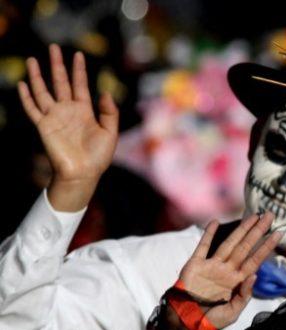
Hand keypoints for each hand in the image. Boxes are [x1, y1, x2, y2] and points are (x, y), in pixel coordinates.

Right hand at [18, 44, 118, 211]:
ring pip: (43, 92)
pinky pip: (33, 109)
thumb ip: (109, 112)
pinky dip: (27, 97)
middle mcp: (68, 111)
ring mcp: (54, 117)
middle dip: (57, 65)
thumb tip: (105, 92)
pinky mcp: (44, 126)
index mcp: (85, 111)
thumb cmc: (99, 156)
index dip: (79, 70)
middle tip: (54, 47)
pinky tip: (23, 84)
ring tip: (33, 59)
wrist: (83, 174)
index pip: (80, 85)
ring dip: (37, 76)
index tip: (78, 54)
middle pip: (60, 82)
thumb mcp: (110, 133)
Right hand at [178, 213, 281, 329]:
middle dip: (258, 232)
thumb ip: (244, 295)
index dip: (267, 247)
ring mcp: (212, 266)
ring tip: (253, 216)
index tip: (279, 234)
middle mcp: (227, 270)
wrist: (187, 322)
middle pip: (246, 247)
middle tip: (270, 215)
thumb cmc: (211, 320)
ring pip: (229, 244)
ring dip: (240, 230)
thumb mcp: (232, 313)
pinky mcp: (195, 265)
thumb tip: (255, 275)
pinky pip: (203, 247)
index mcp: (237, 281)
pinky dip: (208, 234)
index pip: (256, 260)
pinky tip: (215, 222)